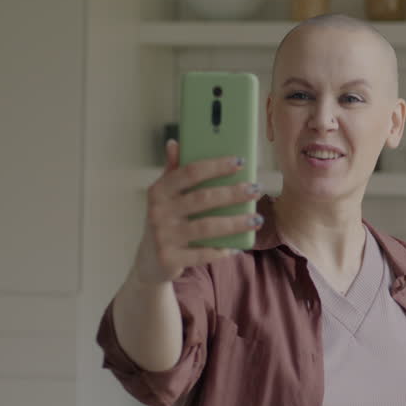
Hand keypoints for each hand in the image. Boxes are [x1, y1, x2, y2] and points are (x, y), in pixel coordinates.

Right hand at [132, 139, 263, 284]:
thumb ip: (173, 172)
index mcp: (159, 191)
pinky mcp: (169, 258)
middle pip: (202, 198)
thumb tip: (175, 144)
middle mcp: (158, 211)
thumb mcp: (164, 197)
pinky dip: (221, 250)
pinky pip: (203, 253)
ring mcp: (163, 236)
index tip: (240, 161)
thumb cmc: (165, 222)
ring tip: (256, 219)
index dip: (215, 166)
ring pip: (206, 227)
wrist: (149, 261)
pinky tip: (237, 246)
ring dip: (235, 223)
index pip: (189, 172)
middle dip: (232, 193)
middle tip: (255, 189)